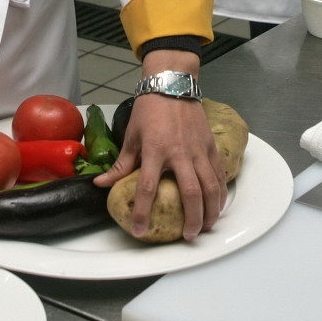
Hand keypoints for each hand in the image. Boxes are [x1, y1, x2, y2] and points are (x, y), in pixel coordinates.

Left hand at [94, 52, 225, 239]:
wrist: (173, 84)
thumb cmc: (149, 109)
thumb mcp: (131, 135)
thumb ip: (120, 164)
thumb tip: (100, 185)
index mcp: (155, 150)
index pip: (147, 188)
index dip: (142, 212)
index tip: (140, 230)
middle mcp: (179, 153)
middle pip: (190, 193)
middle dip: (192, 219)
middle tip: (189, 236)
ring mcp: (198, 149)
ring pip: (210, 186)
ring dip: (211, 210)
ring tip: (207, 226)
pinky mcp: (211, 145)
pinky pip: (219, 173)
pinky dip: (220, 192)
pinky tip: (218, 204)